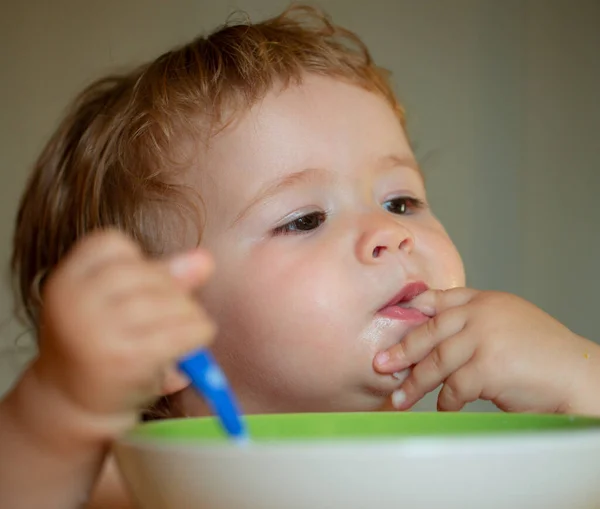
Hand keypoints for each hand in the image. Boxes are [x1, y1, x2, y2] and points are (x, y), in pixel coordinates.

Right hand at [30, 230, 215, 436]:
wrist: (70, 408)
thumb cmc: (99, 347)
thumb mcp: (114, 303)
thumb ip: (161, 275)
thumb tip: (205, 259)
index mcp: (66, 280)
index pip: (112, 243)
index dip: (137, 263)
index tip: (139, 288)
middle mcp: (77, 302)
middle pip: (149, 273)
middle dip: (173, 292)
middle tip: (171, 316)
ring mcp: (100, 331)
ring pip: (172, 301)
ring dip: (189, 315)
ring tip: (181, 330)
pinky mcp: (129, 359)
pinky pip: (184, 331)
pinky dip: (198, 334)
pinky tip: (192, 343)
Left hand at [373, 288, 597, 413]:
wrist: (579, 375)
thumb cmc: (543, 354)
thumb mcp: (507, 323)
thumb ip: (476, 322)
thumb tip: (436, 340)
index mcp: (484, 300)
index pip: (439, 299)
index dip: (413, 311)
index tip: (392, 323)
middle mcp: (482, 313)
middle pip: (429, 331)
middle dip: (402, 350)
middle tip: (379, 365)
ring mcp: (484, 337)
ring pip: (437, 361)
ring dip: (416, 383)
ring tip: (399, 398)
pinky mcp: (488, 365)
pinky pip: (455, 387)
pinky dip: (448, 402)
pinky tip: (445, 409)